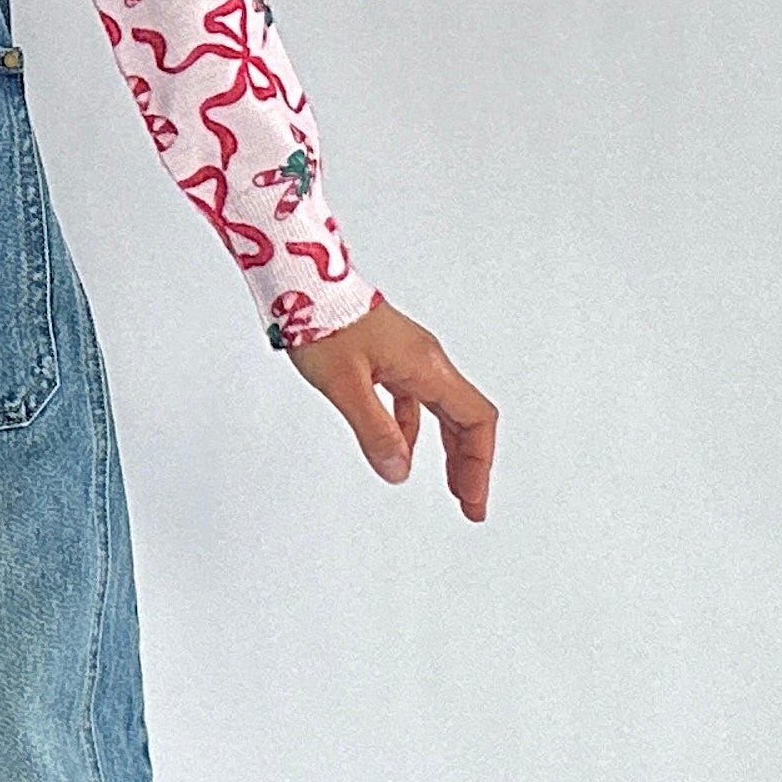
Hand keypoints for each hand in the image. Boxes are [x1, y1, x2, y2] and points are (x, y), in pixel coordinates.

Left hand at [284, 294, 495, 519]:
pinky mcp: (389, 354)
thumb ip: (375, 431)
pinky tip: (399, 447)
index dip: (478, 463)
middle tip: (468, 502)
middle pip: (465, 417)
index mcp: (426, 366)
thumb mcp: (346, 386)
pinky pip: (414, 397)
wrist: (303, 278)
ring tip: (446, 483)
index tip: (472, 499)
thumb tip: (398, 471)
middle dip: (470, 462)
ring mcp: (409, 356)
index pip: (474, 420)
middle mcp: (426, 360)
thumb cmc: (322, 322)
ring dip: (447, 448)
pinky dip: (413, 427)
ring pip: (441, 408)